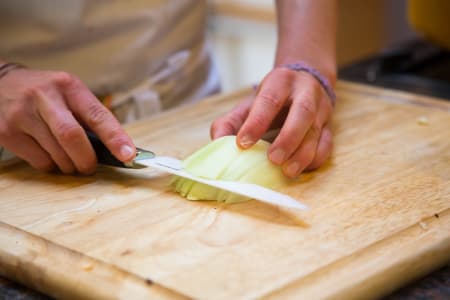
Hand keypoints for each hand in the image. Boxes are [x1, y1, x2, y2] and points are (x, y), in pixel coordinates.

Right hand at [0, 68, 134, 173]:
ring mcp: (22, 115)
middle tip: (90, 167)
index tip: (128, 155)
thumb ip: (89, 116)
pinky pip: (39, 161)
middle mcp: (44, 97)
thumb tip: (117, 149)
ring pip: (57, 154)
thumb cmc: (46, 94)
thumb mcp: (69, 93)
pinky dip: (52, 166)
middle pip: (73, 137)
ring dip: (70, 166)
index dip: (115, 137)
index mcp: (68, 86)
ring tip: (70, 160)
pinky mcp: (7, 132)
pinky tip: (50, 155)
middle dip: (87, 159)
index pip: (97, 114)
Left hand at [211, 67, 333, 177]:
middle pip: (302, 113)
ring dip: (303, 154)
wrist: (302, 85)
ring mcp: (321, 109)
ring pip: (317, 131)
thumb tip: (218, 142)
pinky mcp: (329, 126)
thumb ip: (229, 122)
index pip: (268, 100)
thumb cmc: (270, 100)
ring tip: (287, 171)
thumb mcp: (247, 105)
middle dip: (288, 138)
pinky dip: (315, 159)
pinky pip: (327, 144)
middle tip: (272, 159)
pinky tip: (301, 169)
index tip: (242, 144)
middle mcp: (305, 92)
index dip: (256, 122)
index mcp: (280, 81)